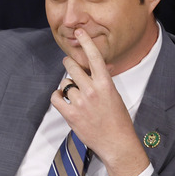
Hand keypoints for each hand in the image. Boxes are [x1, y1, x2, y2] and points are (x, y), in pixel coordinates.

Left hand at [50, 28, 149, 175]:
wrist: (117, 143)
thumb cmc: (118, 119)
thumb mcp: (115, 95)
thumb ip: (105, 80)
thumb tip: (103, 65)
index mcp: (106, 83)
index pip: (94, 57)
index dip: (85, 42)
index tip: (79, 32)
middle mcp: (92, 90)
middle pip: (72, 67)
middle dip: (69, 64)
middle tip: (70, 65)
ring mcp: (81, 102)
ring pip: (64, 83)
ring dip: (66, 86)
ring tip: (74, 93)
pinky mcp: (71, 115)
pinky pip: (56, 97)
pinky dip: (57, 96)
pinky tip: (63, 99)